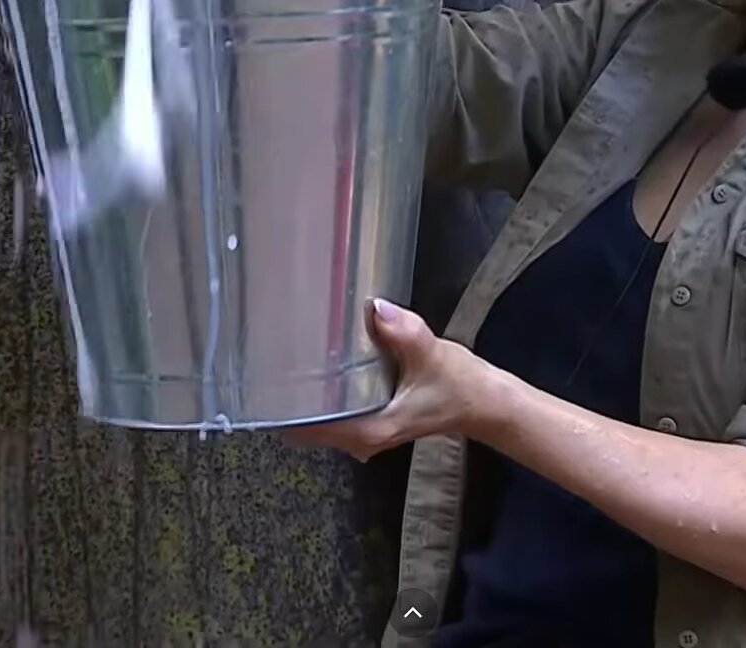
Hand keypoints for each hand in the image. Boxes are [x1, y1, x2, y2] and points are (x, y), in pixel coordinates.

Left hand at [284, 299, 500, 460]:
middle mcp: (360, 438)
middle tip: (266, 356)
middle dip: (287, 397)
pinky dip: (323, 390)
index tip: (261, 383)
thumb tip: (375, 308)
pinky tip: (316, 361)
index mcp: (368, 431)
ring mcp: (365, 430)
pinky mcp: (371, 417)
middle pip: (307, 424)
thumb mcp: (432, 356)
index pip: (309, 431)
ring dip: (304, 393)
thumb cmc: (458, 386)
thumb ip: (404, 334)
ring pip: (320, 416)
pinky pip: (335, 408)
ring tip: (282, 354)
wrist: (484, 402)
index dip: (282, 411)